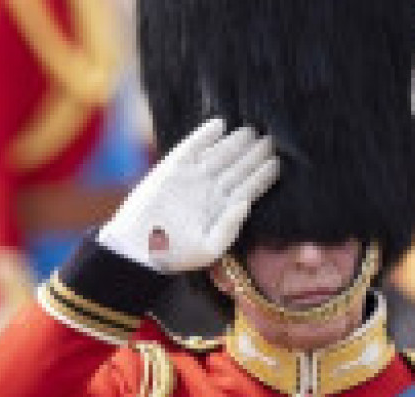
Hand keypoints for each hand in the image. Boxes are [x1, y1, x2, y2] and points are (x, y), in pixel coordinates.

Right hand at [98, 118, 278, 271]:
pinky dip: (204, 135)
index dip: (264, 174)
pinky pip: (191, 147)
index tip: (279, 161)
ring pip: (220, 154)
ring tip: (252, 129)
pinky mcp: (172, 168)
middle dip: (255, 152)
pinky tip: (220, 124)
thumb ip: (229, 227)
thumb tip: (246, 202)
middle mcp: (211, 190)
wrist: (136, 249)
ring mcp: (192, 177)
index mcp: (223, 208)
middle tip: (272, 137)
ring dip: (236, 142)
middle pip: (239, 166)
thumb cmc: (174, 255)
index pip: (250, 186)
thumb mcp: (208, 248)